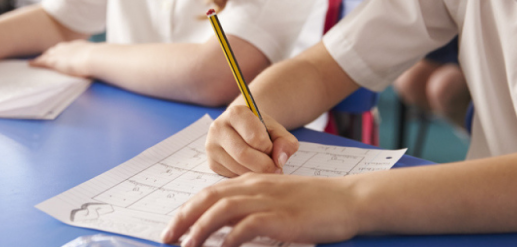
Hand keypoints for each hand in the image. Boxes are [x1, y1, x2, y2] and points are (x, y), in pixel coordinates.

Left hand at [29, 40, 94, 77]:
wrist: (95, 58)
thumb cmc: (100, 60)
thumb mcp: (98, 59)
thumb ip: (97, 61)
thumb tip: (103, 64)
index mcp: (79, 46)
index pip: (68, 48)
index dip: (63, 51)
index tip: (61, 54)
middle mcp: (68, 47)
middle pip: (56, 49)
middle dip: (51, 53)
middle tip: (46, 57)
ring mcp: (60, 53)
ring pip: (48, 55)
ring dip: (43, 57)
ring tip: (37, 61)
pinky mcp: (54, 61)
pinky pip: (42, 61)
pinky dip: (36, 62)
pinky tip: (30, 64)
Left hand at [161, 173, 361, 246]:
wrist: (350, 199)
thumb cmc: (315, 203)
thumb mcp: (277, 199)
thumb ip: (251, 208)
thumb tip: (225, 230)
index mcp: (252, 181)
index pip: (210, 192)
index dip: (186, 209)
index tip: (172, 227)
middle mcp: (255, 187)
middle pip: (208, 198)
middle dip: (183, 218)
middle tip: (166, 237)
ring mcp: (268, 201)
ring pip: (222, 210)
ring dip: (200, 229)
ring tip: (187, 246)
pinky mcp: (282, 217)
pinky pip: (248, 226)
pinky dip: (231, 239)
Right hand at [206, 105, 298, 176]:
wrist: (243, 130)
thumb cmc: (261, 130)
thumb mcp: (277, 131)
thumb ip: (286, 142)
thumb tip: (280, 160)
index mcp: (235, 113)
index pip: (255, 138)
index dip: (269, 148)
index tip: (272, 148)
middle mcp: (218, 127)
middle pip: (244, 155)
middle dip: (264, 166)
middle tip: (275, 168)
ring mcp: (212, 146)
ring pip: (238, 169)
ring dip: (256, 173)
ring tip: (264, 167)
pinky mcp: (212, 163)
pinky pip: (232, 177)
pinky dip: (246, 177)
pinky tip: (251, 169)